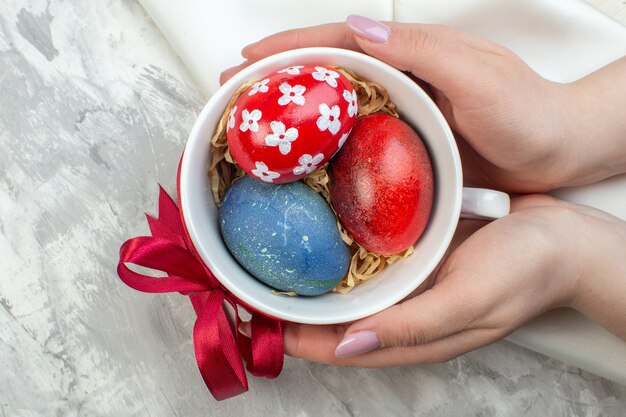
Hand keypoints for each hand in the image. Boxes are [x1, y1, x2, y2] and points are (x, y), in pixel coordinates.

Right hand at [223, 18, 625, 192]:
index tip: (248, 60)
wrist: (557, 151)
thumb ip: (424, 51)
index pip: (339, 42)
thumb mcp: (478, 76)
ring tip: (254, 129)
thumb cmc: (527, 113)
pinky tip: (304, 162)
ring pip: (335, 106)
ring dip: (294, 114)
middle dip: (278, 80)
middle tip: (234, 95)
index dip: (291, 49)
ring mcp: (402, 110)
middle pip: (327, 72)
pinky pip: (354, 138)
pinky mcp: (406, 141)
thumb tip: (361, 29)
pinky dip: (323, 145)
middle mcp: (401, 77)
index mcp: (411, 53)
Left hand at [242, 195, 624, 365]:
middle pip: (331, 316)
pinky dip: (339, 245)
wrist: (561, 238)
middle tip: (248, 274)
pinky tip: (319, 221)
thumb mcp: (469, 302)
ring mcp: (405, 282)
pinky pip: (366, 254)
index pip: (334, 344)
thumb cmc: (524, 273)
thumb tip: (348, 346)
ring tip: (271, 248)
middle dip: (290, 302)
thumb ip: (410, 328)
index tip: (250, 311)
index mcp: (408, 334)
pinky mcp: (413, 253)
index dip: (291, 333)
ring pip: (345, 285)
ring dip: (310, 272)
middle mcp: (398, 310)